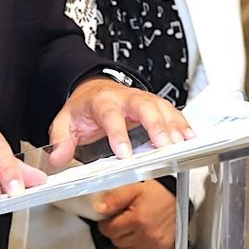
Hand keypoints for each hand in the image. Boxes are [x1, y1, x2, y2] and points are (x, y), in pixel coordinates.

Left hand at [46, 78, 191, 168]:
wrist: (95, 90)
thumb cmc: (85, 108)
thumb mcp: (65, 122)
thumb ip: (61, 140)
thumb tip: (58, 158)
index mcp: (102, 101)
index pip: (110, 115)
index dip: (118, 133)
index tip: (124, 153)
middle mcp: (126, 97)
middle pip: (144, 106)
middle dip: (156, 125)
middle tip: (164, 145)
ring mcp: (143, 99)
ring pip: (162, 107)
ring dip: (174, 126)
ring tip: (182, 144)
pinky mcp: (156, 105)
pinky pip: (172, 112)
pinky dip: (182, 124)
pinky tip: (190, 137)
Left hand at [99, 183, 177, 248]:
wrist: (178, 200)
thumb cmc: (158, 196)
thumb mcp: (134, 189)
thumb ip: (115, 198)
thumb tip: (100, 209)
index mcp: (138, 220)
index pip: (110, 231)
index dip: (105, 226)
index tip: (108, 224)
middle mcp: (148, 238)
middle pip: (119, 247)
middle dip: (117, 238)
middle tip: (122, 229)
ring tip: (130, 244)